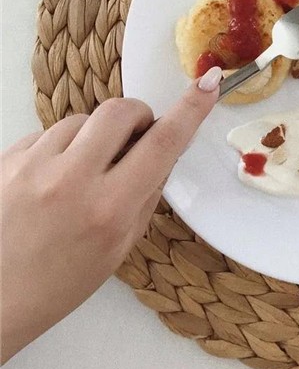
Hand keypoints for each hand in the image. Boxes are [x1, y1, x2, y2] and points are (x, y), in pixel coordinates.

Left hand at [0, 66, 221, 362]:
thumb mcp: (119, 247)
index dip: (191, 109)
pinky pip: (47, 133)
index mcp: (108, 210)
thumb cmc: (58, 284)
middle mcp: (70, 181)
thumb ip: (146, 194)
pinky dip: (59, 148)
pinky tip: (52, 180)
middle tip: (134, 139)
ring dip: (93, 136)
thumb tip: (164, 150)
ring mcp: (32, 167)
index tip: (208, 84)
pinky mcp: (7, 160)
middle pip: (121, 111)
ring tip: (81, 174)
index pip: (162, 143)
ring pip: (82, 119)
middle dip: (136, 118)